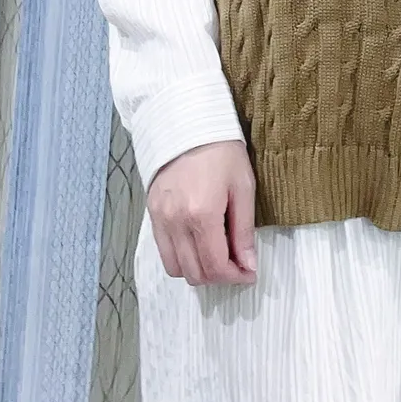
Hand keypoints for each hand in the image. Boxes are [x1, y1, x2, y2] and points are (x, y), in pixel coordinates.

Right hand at [146, 139, 257, 286]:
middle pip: (195, 273)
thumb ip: (244, 231)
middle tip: (237, 265)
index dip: (235, 277)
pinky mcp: (151, 213)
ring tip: (218, 255)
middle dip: (219, 277)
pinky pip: (163, 251)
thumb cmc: (222, 152)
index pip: (216, 266)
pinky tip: (199, 244)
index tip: (249, 273)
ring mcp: (160, 219)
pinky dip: (182, 257)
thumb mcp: (243, 188)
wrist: (188, 124)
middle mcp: (176, 222)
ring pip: (176, 268)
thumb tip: (248, 265)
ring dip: (199, 270)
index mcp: (202, 214)